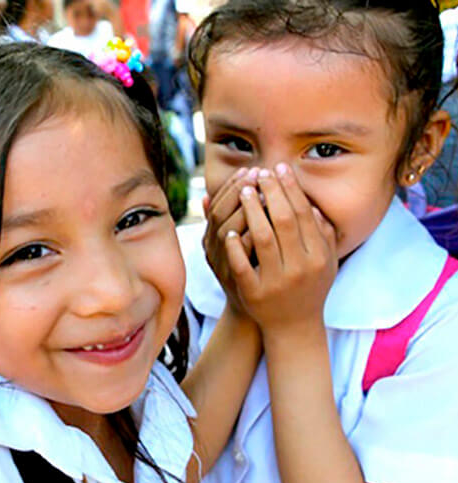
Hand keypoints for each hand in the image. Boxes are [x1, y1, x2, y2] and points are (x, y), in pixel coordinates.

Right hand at [203, 167, 255, 314]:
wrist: (252, 313)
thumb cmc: (246, 273)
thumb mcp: (228, 247)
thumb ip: (222, 220)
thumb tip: (207, 195)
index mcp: (209, 239)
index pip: (217, 206)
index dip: (232, 186)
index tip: (251, 169)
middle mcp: (211, 253)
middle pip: (222, 216)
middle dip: (244, 192)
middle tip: (262, 173)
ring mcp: (224, 269)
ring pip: (230, 233)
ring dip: (250, 211)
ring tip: (269, 190)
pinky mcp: (241, 282)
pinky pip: (245, 257)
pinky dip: (257, 238)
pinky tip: (275, 221)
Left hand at [225, 163, 336, 336]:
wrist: (294, 328)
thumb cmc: (309, 288)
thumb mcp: (325, 262)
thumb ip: (323, 233)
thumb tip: (311, 204)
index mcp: (319, 257)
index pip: (303, 214)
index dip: (291, 189)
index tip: (280, 169)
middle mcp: (300, 268)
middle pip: (283, 221)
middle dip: (271, 192)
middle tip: (260, 172)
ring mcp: (276, 282)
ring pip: (262, 239)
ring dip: (252, 211)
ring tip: (245, 191)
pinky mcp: (254, 293)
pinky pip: (242, 265)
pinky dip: (235, 246)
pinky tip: (228, 229)